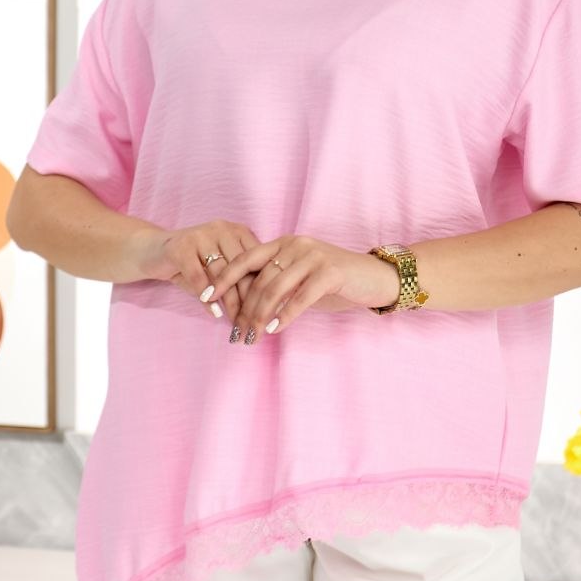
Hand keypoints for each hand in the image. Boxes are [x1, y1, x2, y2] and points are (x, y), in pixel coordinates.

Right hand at [136, 221, 264, 325]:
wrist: (153, 252)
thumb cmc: (193, 264)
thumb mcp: (219, 268)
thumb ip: (239, 280)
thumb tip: (264, 308)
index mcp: (237, 231)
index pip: (256, 260)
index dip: (263, 287)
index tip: (267, 310)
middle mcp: (222, 228)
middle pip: (241, 268)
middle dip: (248, 298)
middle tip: (252, 322)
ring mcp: (201, 235)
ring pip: (221, 273)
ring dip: (229, 301)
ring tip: (235, 321)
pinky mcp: (181, 247)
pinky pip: (198, 276)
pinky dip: (206, 297)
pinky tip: (214, 312)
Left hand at [206, 234, 400, 343]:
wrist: (374, 277)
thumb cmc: (335, 281)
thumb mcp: (300, 277)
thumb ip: (276, 283)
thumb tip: (244, 306)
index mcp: (283, 244)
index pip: (244, 259)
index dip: (222, 278)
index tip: (205, 298)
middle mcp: (295, 245)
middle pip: (259, 279)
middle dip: (243, 308)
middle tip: (235, 332)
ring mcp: (312, 256)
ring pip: (276, 289)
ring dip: (260, 316)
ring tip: (251, 336)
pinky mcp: (329, 272)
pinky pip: (300, 297)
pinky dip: (285, 315)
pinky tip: (274, 330)